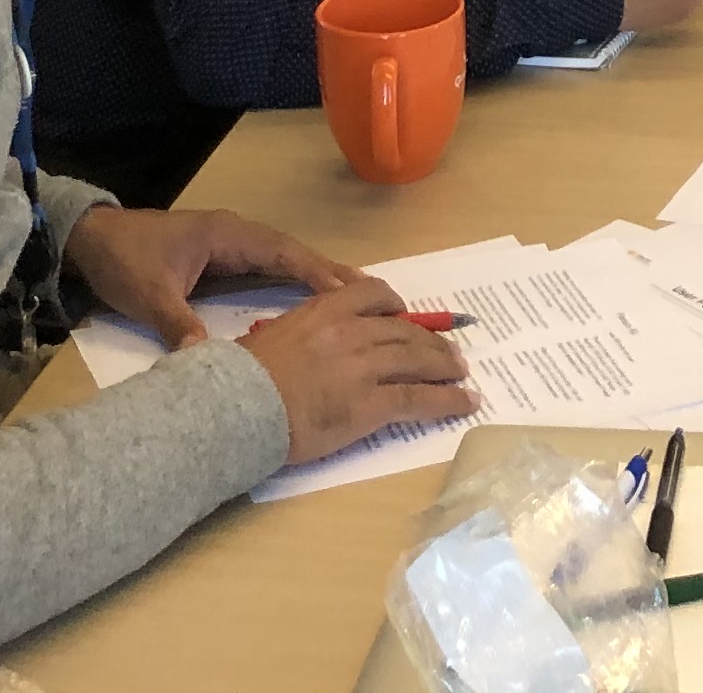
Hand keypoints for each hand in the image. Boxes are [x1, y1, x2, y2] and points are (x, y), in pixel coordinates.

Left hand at [65, 203, 357, 348]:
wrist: (92, 241)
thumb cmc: (124, 261)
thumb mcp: (149, 296)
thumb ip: (180, 325)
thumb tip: (207, 361)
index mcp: (227, 235)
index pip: (281, 252)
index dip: (315, 271)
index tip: (350, 291)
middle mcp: (237, 234)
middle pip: (293, 253)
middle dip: (331, 273)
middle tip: (375, 295)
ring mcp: (232, 243)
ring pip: (284, 260)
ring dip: (317, 276)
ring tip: (358, 300)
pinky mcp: (224, 256)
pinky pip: (269, 267)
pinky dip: (295, 281)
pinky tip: (313, 301)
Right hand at [236, 275, 477, 462]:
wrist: (237, 408)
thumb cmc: (244, 377)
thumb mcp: (275, 335)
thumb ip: (305, 331)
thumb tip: (313, 343)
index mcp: (325, 310)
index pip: (373, 295)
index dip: (397, 307)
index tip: (407, 315)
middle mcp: (351, 331)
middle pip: (404, 331)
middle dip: (431, 341)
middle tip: (449, 352)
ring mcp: (364, 367)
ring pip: (418, 360)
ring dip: (445, 366)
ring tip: (461, 373)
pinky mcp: (371, 404)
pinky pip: (419, 398)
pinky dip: (448, 400)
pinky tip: (465, 403)